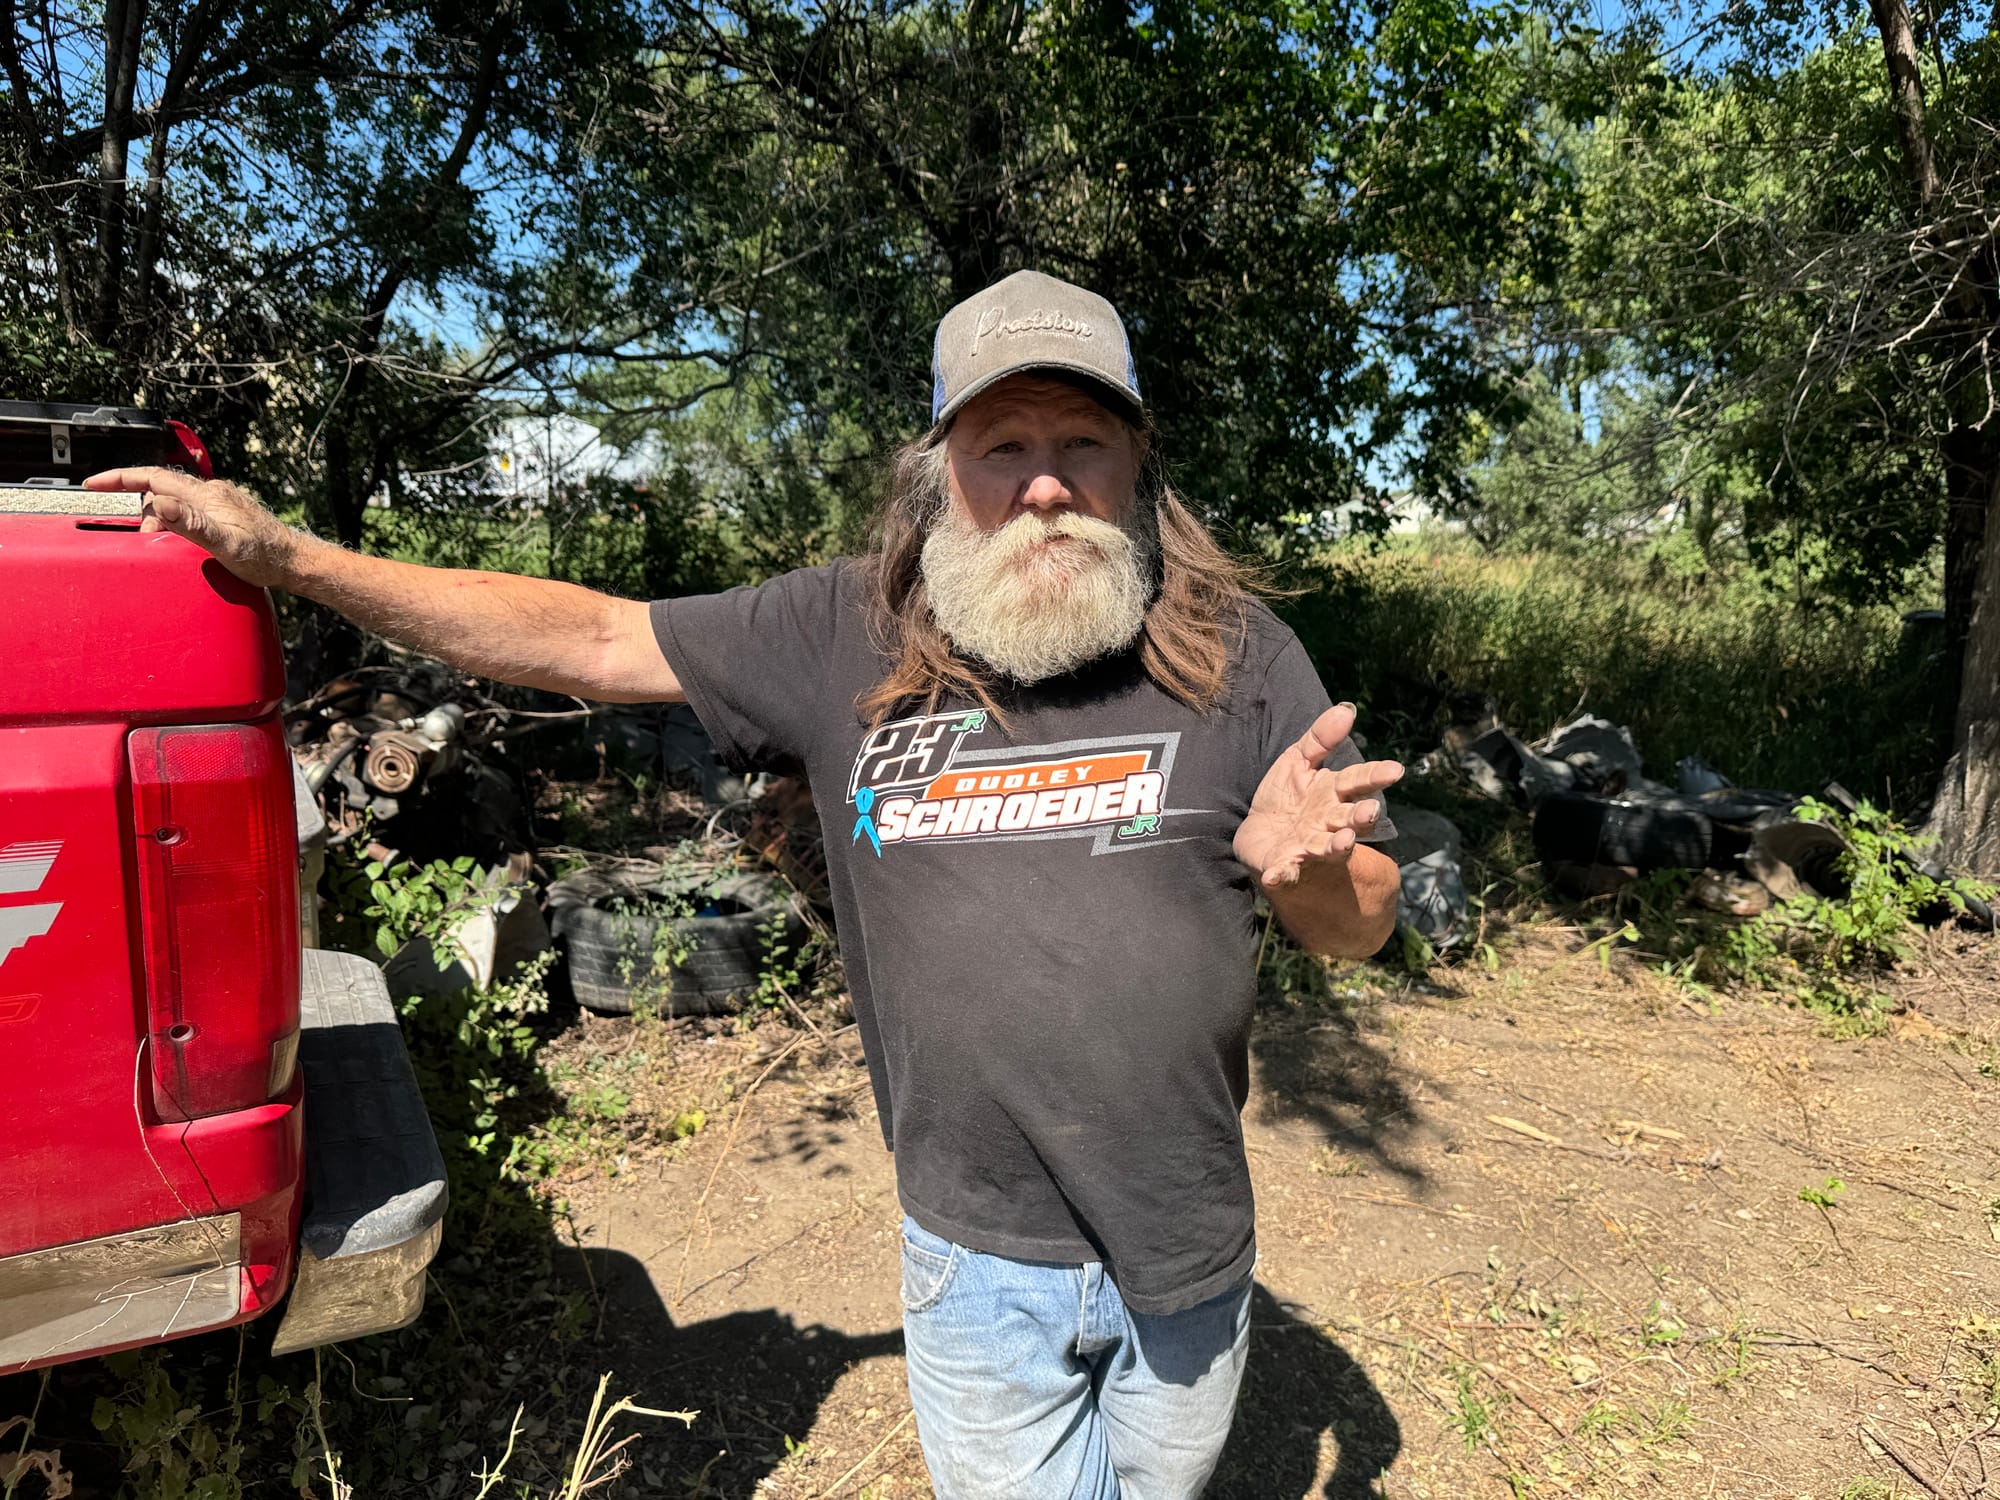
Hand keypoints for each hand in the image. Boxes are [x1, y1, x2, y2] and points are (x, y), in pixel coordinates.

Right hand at [84, 466, 302, 589]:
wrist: (293, 562)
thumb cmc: (264, 556)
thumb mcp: (225, 544)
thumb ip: (192, 525)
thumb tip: (160, 505)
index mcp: (206, 495)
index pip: (153, 477)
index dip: (120, 478)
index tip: (93, 484)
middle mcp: (211, 493)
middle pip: (159, 491)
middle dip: (141, 512)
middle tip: (144, 542)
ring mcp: (218, 504)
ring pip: (173, 504)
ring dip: (159, 522)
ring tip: (163, 548)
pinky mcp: (223, 515)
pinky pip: (187, 513)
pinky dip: (173, 526)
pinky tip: (179, 544)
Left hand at [1234, 702, 1403, 889]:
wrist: (1260, 836)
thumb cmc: (1286, 796)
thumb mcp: (1298, 760)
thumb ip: (1321, 738)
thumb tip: (1347, 709)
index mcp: (1332, 793)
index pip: (1358, 781)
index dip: (1376, 776)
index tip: (1396, 770)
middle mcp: (1327, 822)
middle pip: (1349, 818)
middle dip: (1361, 816)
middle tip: (1371, 812)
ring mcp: (1308, 845)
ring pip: (1327, 847)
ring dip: (1336, 845)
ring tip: (1344, 841)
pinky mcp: (1284, 865)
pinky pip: (1286, 872)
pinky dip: (1283, 875)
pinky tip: (1276, 875)